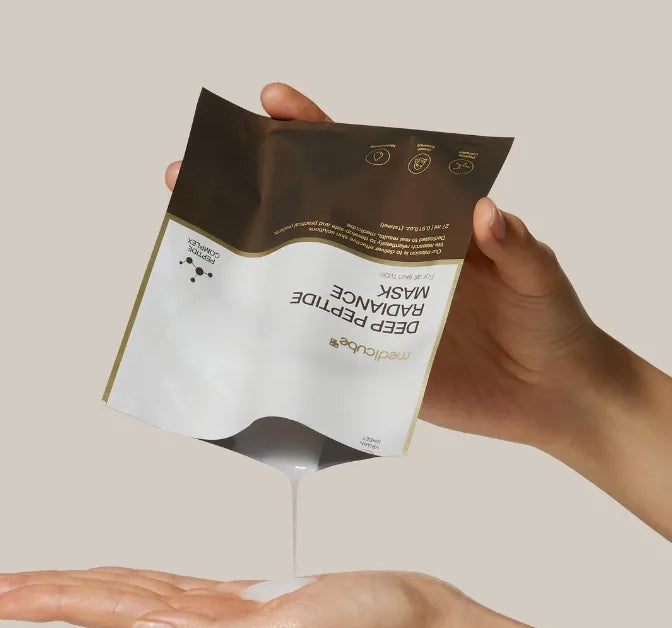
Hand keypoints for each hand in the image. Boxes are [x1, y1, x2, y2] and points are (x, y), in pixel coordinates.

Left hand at [0, 568, 460, 627]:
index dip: (51, 601)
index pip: (113, 616)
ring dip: (74, 592)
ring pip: (130, 600)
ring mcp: (222, 622)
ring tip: (23, 592)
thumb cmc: (373, 627)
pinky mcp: (242, 603)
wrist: (417, 623)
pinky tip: (111, 585)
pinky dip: (127, 584)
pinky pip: (166, 590)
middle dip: (39, 598)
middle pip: (106, 610)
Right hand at [165, 83, 620, 453]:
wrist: (551, 397)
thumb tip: (486, 212)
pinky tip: (242, 326)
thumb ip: (517, 245)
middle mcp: (385, 265)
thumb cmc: (552, 323)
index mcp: (419, 227)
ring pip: (305, 281)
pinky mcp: (371, 363)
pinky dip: (282, 338)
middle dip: (256, 191)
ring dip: (253, 262)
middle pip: (312, 220)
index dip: (317, 135)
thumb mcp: (539, 275)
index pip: (362, 170)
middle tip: (200, 171)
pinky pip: (320, 346)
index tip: (274, 104)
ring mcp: (372, 314)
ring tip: (203, 243)